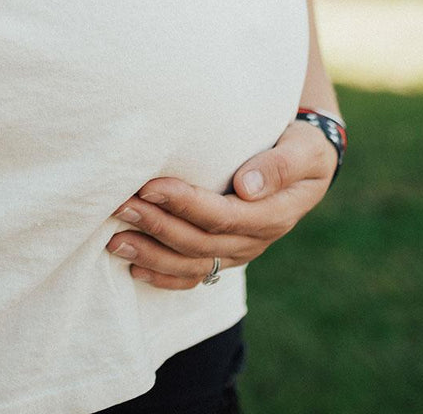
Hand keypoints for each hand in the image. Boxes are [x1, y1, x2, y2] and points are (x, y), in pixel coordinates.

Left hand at [105, 120, 336, 289]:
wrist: (309, 163)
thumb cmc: (302, 147)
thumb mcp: (304, 149)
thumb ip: (280, 166)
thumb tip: (246, 187)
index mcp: (275, 214)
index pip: (224, 215)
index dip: (185, 204)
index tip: (150, 187)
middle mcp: (255, 239)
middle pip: (200, 241)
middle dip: (157, 226)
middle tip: (119, 206)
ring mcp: (240, 250)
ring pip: (192, 263)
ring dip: (152, 254)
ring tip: (113, 241)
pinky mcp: (228, 253)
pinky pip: (195, 275)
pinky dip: (164, 277)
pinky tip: (134, 269)